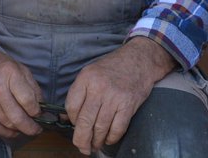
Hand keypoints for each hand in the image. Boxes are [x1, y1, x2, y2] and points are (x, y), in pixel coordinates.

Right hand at [0, 40, 42, 138]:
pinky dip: (7, 133)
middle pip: (18, 116)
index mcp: (10, 74)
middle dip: (31, 127)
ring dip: (20, 129)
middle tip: (37, 128)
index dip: (37, 111)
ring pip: (8, 124)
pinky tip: (14, 130)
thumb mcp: (20, 68)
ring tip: (27, 127)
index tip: (40, 112)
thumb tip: (41, 108)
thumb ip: (33, 88)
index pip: (27, 100)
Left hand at [64, 37, 175, 154]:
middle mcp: (99, 88)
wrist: (139, 61)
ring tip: (94, 145)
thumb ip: (80, 92)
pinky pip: (117, 128)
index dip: (71, 120)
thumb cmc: (112, 68)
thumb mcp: (90, 72)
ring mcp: (114, 97)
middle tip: (81, 147)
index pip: (72, 106)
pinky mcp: (128, 105)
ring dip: (96, 141)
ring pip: (100, 127)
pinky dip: (111, 138)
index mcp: (86, 78)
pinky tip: (108, 139)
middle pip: (84, 120)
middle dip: (81, 139)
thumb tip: (68, 117)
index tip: (74, 124)